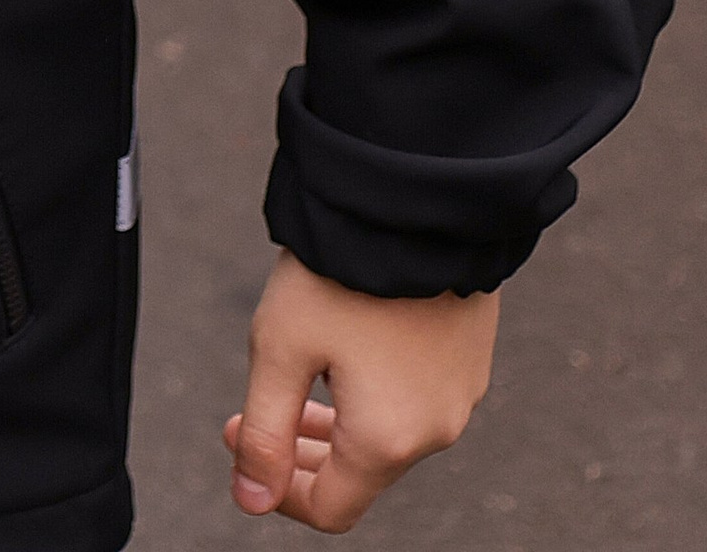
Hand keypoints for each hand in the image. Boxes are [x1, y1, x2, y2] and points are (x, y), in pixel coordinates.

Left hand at [226, 253, 497, 528]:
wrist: (416, 198)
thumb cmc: (343, 271)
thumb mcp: (280, 347)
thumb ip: (265, 431)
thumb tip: (250, 499)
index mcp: (389, 439)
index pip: (330, 508)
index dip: (275, 487)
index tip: (236, 439)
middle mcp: (436, 429)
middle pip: (360, 473)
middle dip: (298, 451)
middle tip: (248, 415)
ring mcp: (460, 393)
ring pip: (388, 433)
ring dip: (335, 420)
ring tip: (293, 380)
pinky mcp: (469, 357)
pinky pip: (415, 397)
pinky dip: (373, 392)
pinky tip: (345, 349)